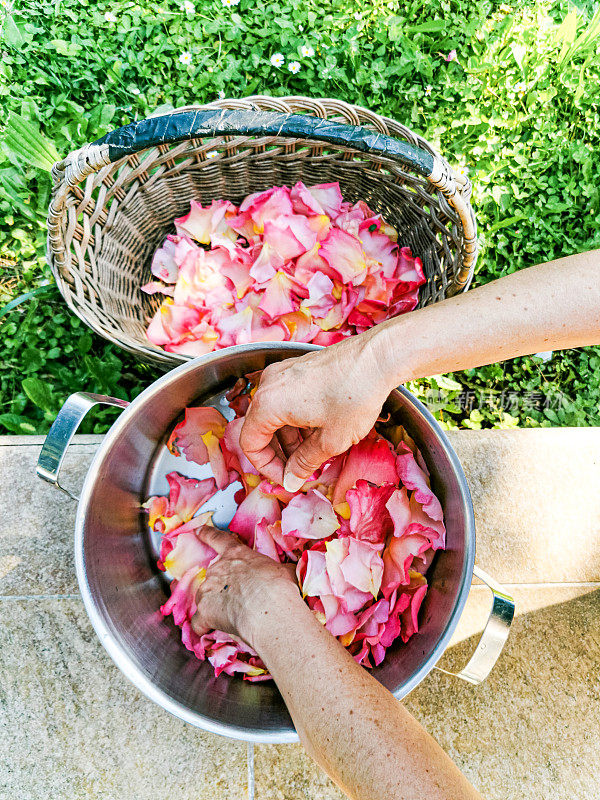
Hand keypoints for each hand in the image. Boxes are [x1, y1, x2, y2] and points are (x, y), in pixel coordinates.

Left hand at [191, 526, 297, 647]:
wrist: (269, 608)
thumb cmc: (280, 586)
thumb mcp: (284, 569)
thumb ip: (280, 569)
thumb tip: (292, 570)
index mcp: (236, 554)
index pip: (217, 538)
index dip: (206, 534)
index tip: (197, 531)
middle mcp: (218, 568)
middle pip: (214, 574)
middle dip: (222, 585)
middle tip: (239, 598)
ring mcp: (207, 589)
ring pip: (205, 597)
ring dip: (214, 605)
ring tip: (231, 617)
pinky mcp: (204, 611)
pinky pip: (198, 622)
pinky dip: (203, 627)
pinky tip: (210, 632)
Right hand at [239, 330, 391, 491]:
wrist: (378, 358)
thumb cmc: (355, 395)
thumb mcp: (331, 440)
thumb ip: (304, 463)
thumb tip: (291, 480)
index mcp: (268, 403)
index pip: (250, 443)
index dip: (266, 467)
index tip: (287, 478)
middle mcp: (270, 384)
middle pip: (260, 428)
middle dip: (279, 454)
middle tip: (300, 471)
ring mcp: (283, 373)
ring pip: (274, 414)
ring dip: (289, 438)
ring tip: (314, 453)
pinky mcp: (297, 369)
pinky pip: (286, 400)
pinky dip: (296, 420)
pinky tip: (318, 431)